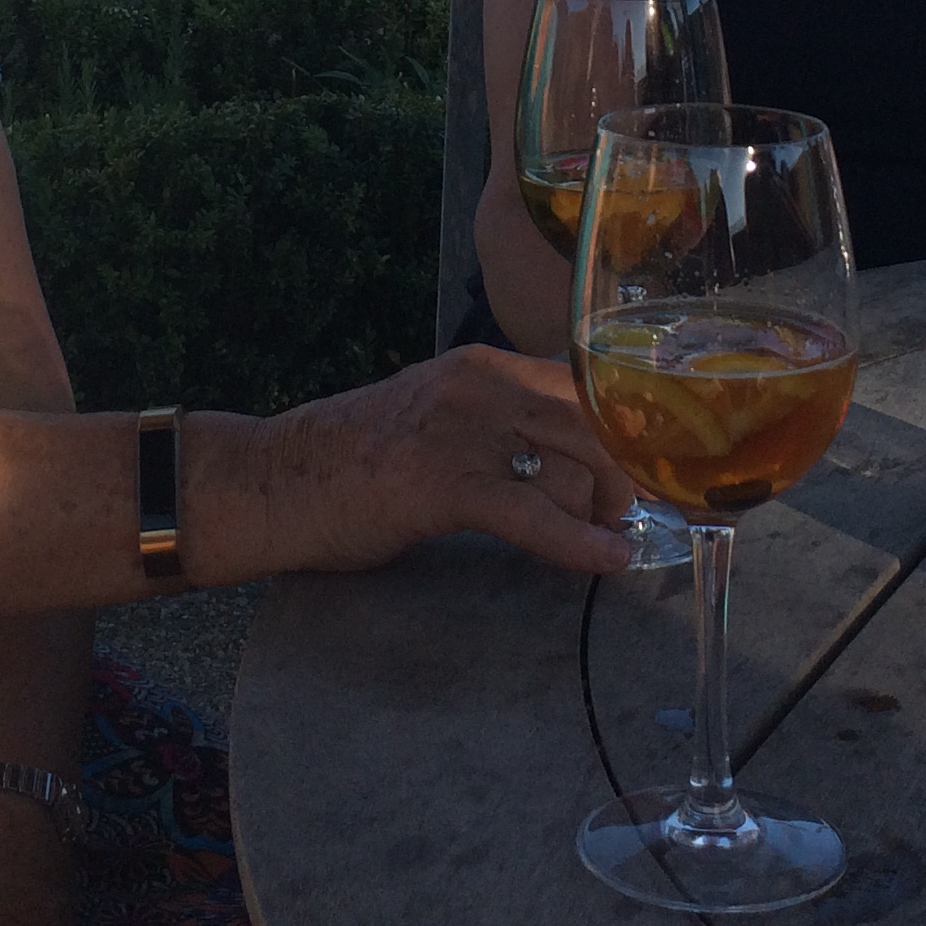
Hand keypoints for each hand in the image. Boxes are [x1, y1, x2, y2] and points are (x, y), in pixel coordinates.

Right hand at [256, 347, 634, 577]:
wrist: (273, 480)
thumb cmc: (355, 459)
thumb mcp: (440, 418)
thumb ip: (501, 425)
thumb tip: (578, 460)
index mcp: (483, 366)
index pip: (585, 385)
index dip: (626, 430)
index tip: (652, 463)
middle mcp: (480, 383)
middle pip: (594, 422)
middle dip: (627, 472)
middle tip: (626, 512)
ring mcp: (462, 430)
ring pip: (574, 466)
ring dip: (603, 510)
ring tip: (607, 537)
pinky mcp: (444, 483)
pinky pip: (535, 513)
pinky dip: (580, 542)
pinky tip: (609, 559)